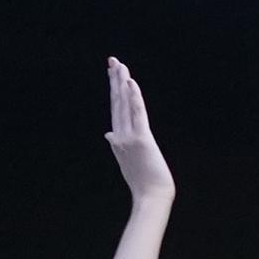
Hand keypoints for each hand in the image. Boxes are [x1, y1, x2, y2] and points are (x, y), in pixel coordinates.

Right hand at [103, 58, 173, 204]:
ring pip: (124, 104)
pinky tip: (131, 82)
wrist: (151, 198)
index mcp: (117, 138)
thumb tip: (108, 134)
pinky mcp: (142, 140)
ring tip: (120, 65)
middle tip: (113, 60)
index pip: (115, 108)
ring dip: (122, 83)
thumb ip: (118, 145)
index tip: (113, 73)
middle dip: (115, 80)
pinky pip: (137, 114)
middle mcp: (119, 135)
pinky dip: (134, 97)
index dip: (114, 89)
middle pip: (117, 102)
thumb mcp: (127, 160)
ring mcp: (128, 137)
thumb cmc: (144, 182)